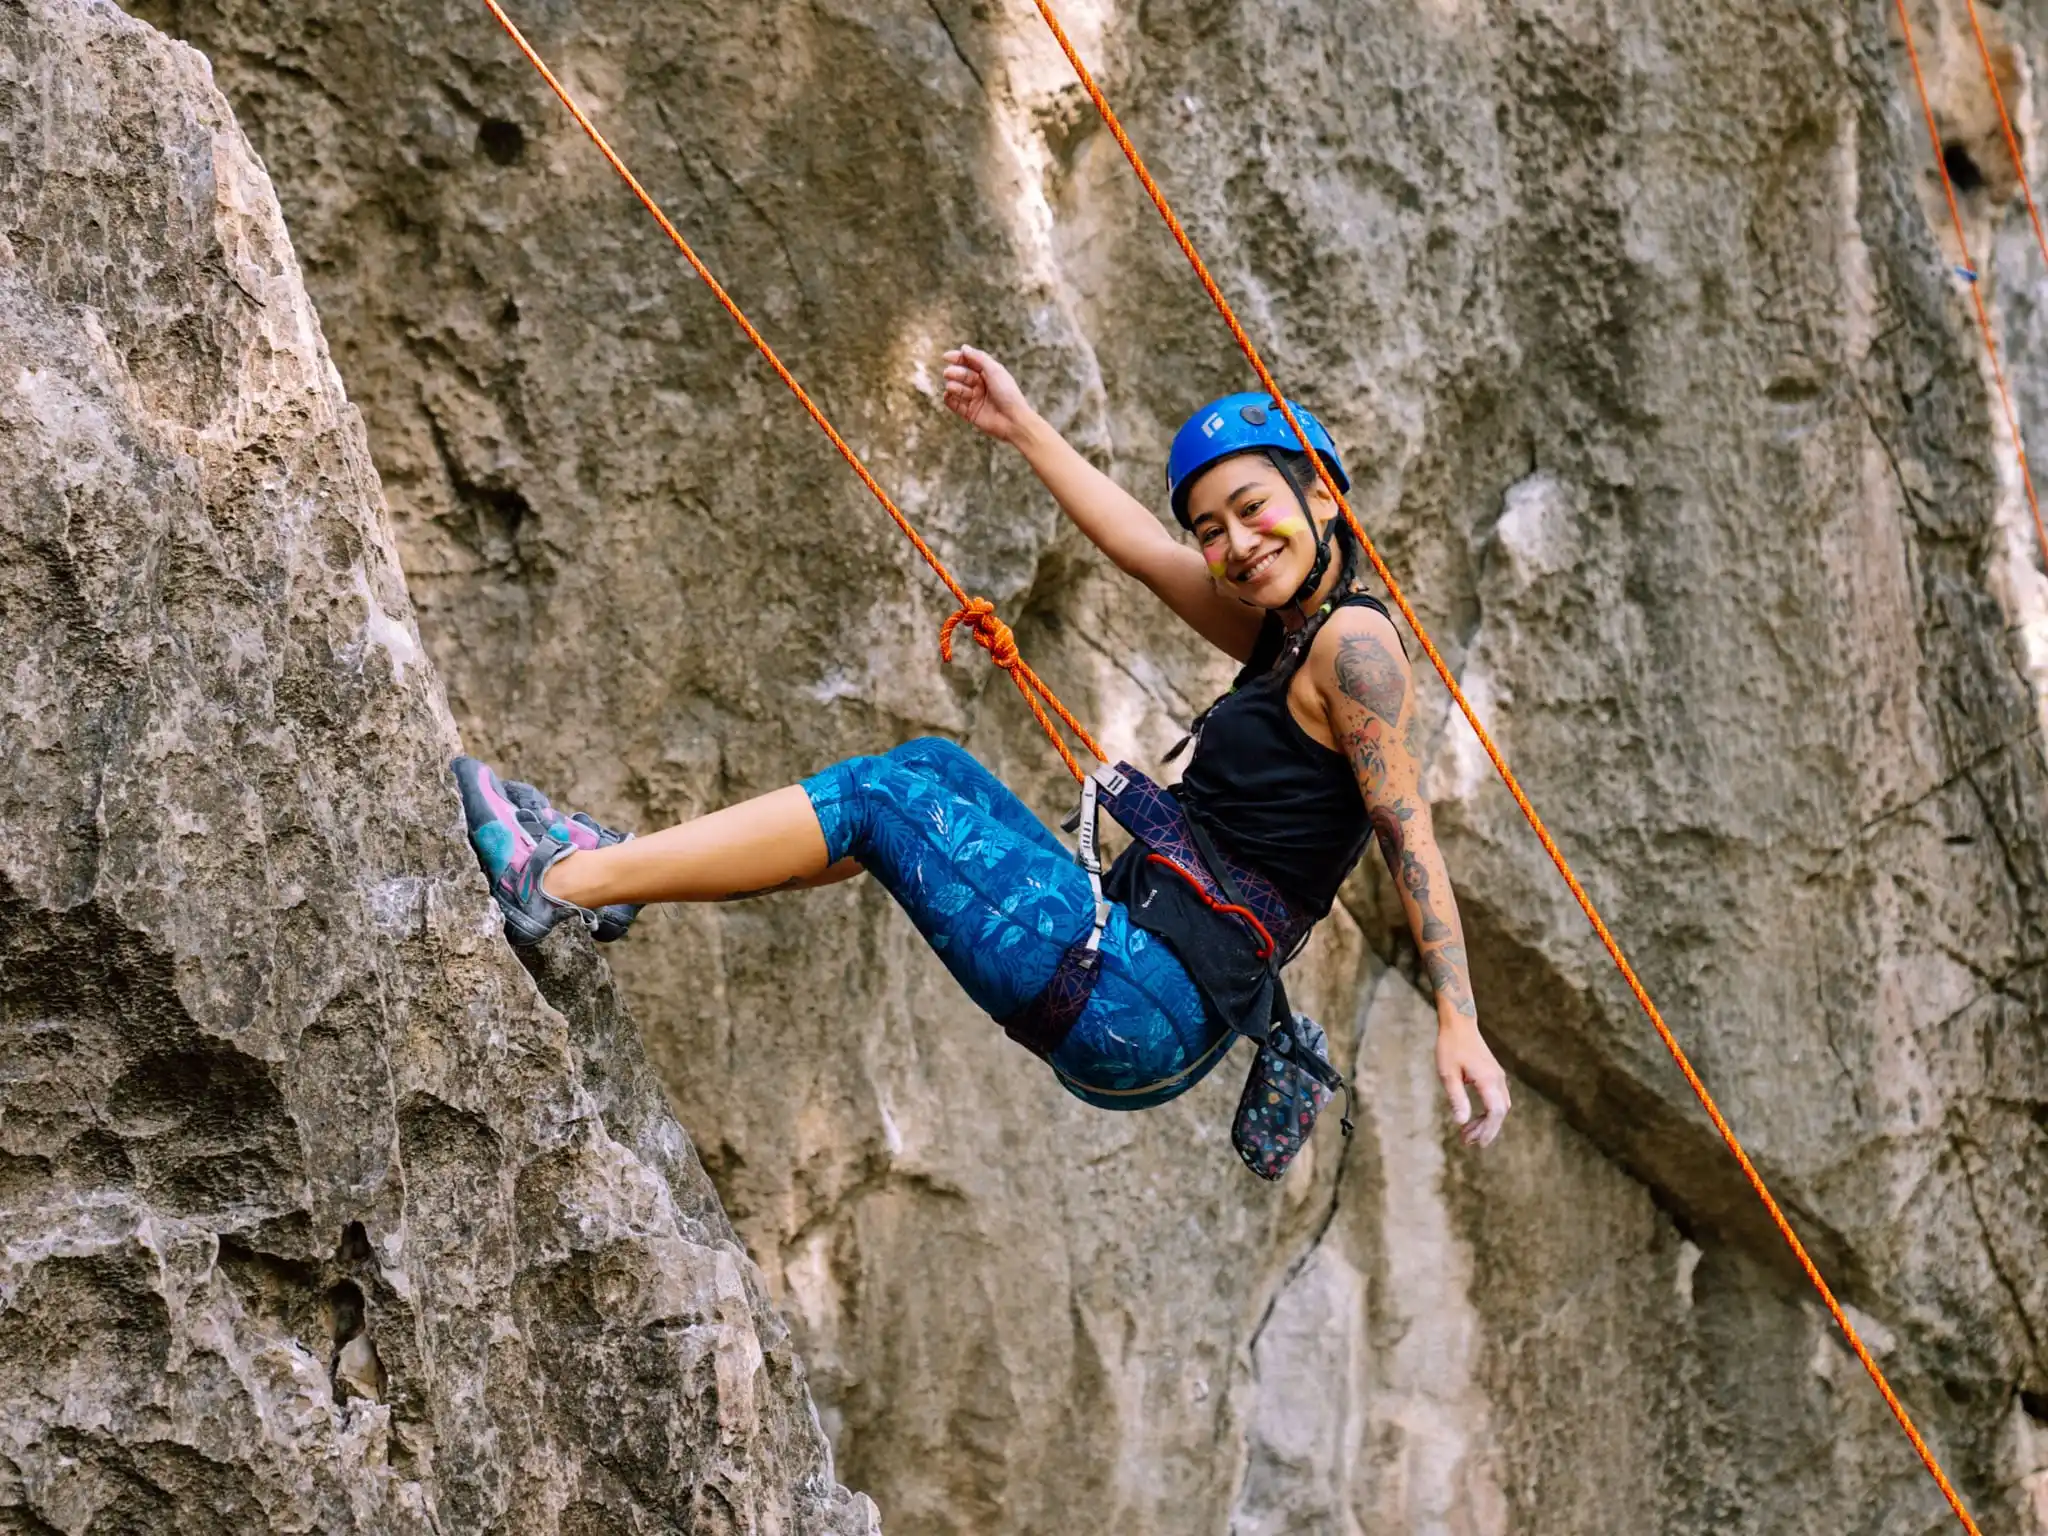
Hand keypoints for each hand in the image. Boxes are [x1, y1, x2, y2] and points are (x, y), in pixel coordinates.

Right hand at [943, 345, 1036, 443]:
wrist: (1013, 420)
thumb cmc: (1007, 393)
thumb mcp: (994, 371)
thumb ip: (979, 358)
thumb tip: (963, 347)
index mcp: (988, 373)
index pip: (970, 362)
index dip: (957, 358)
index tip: (945, 357)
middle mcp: (981, 385)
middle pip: (962, 375)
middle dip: (955, 373)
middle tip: (947, 373)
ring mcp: (975, 399)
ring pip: (957, 389)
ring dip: (953, 386)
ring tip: (951, 387)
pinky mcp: (970, 413)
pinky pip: (955, 404)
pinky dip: (949, 399)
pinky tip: (947, 395)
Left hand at [1437, 1018, 1509, 1147]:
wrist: (1459, 1023)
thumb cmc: (1450, 1046)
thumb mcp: (1447, 1074)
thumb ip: (1456, 1098)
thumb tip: (1461, 1122)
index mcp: (1488, 1080)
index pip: (1496, 1112)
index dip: (1488, 1131)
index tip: (1478, 1144)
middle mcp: (1498, 1079)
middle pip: (1500, 1112)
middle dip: (1486, 1130)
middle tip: (1467, 1141)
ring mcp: (1498, 1077)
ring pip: (1500, 1107)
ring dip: (1487, 1122)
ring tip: (1468, 1133)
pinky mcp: (1494, 1075)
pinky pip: (1497, 1099)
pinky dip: (1489, 1112)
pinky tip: (1475, 1118)